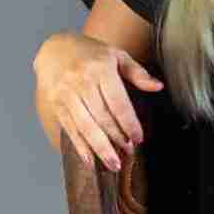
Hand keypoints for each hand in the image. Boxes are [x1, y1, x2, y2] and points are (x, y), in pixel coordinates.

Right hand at [33, 31, 164, 171]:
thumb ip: (138, 73)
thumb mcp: (117, 56)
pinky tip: (90, 160)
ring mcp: (66, 94)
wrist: (55, 49)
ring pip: (85, 126)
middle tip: (129, 153)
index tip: (138, 138)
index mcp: (100, 69)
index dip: (129, 123)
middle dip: (116, 138)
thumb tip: (158, 87)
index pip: (118, 102)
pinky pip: (70, 129)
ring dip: (100, 148)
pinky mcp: (56, 104)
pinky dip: (80, 147)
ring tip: (113, 164)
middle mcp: (81, 81)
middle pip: (102, 117)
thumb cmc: (92, 54)